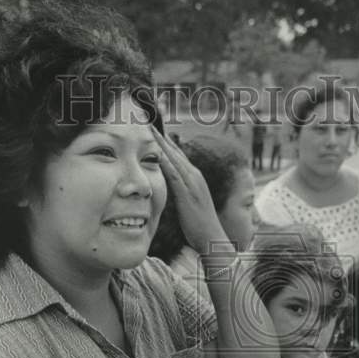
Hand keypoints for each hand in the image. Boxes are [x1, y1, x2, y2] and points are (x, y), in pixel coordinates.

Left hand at [151, 125, 230, 257]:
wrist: (212, 239)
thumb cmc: (199, 226)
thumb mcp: (188, 204)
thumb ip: (178, 192)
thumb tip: (167, 187)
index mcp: (193, 177)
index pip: (176, 154)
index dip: (163, 140)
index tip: (150, 127)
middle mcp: (194, 175)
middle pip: (174, 149)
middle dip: (160, 134)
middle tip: (146, 118)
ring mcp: (192, 183)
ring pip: (174, 157)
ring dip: (160, 142)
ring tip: (147, 127)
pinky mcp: (188, 194)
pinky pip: (174, 174)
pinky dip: (164, 161)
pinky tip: (154, 151)